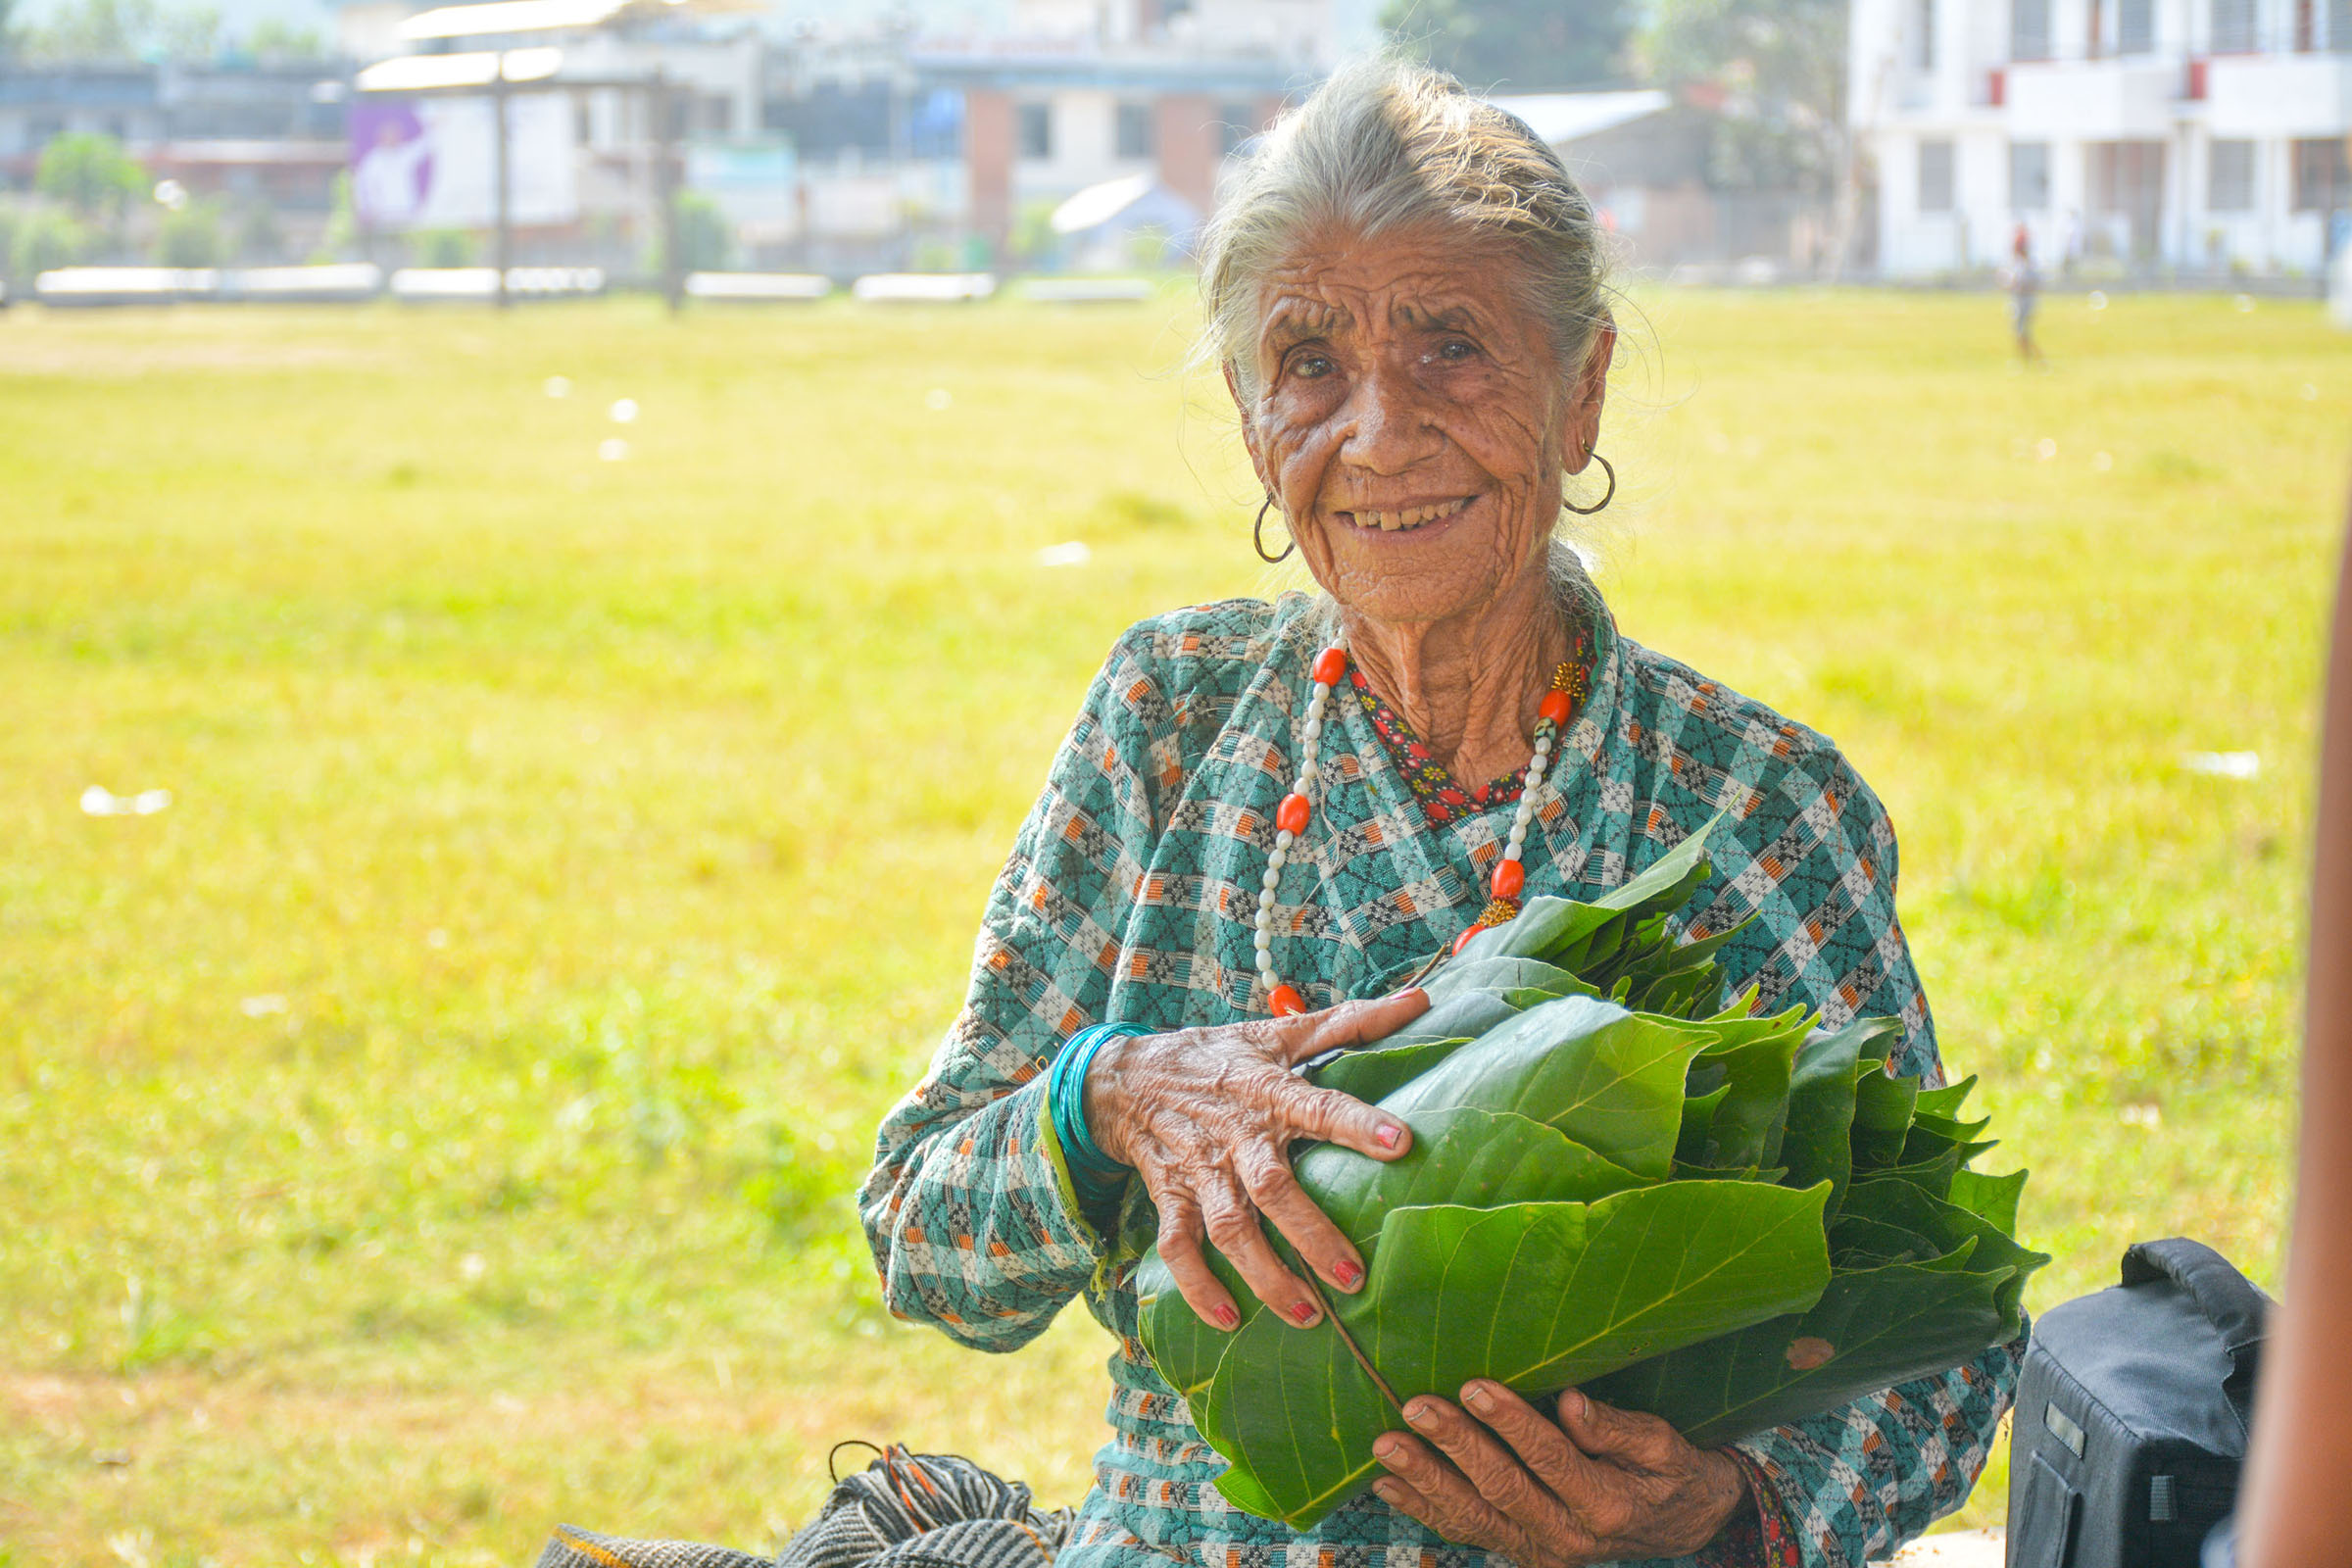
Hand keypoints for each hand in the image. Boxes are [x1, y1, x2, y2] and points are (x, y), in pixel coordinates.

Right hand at [1084, 990, 1429, 1330]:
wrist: (1126, 1078)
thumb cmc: (1220, 1057)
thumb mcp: (1280, 1033)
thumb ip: (1352, 1023)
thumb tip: (1420, 999)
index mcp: (1268, 1090)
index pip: (1319, 1106)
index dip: (1358, 1125)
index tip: (1401, 1145)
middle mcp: (1235, 1135)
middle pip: (1272, 1189)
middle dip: (1311, 1235)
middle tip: (1352, 1278)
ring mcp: (1199, 1170)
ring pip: (1228, 1228)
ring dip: (1265, 1275)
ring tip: (1308, 1316)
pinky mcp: (1169, 1197)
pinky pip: (1178, 1247)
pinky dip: (1198, 1287)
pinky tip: (1229, 1322)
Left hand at [1370, 1381, 1751, 1566]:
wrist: (1680, 1526)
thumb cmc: (1669, 1472)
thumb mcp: (1663, 1445)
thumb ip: (1617, 1428)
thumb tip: (1571, 1403)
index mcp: (1606, 1505)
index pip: (1550, 1460)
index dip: (1510, 1423)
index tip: (1474, 1385)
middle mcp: (1569, 1538)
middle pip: (1502, 1490)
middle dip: (1455, 1446)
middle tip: (1417, 1407)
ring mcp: (1540, 1551)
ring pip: (1474, 1517)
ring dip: (1426, 1481)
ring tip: (1387, 1448)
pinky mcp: (1522, 1552)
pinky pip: (1468, 1532)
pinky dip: (1425, 1510)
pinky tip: (1389, 1486)